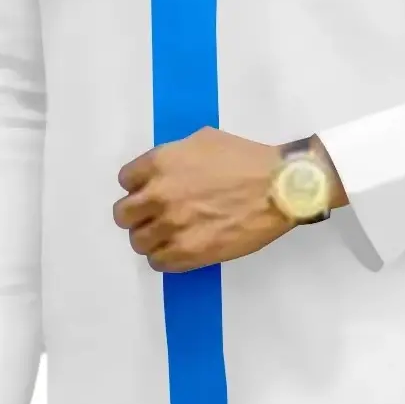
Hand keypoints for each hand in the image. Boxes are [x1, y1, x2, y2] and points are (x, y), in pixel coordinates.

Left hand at [113, 126, 292, 271]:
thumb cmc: (247, 161)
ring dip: (151, 238)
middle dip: (138, 215)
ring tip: (170, 236)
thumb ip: (174, 157)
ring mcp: (173, 226)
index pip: (125, 181)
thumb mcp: (204, 141)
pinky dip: (165, 257)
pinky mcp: (189, 252)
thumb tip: (164, 172)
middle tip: (155, 216)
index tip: (151, 192)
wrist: (279, 188)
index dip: (139, 187)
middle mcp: (159, 195)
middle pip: (124, 214)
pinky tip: (179, 249)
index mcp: (161, 164)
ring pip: (139, 242)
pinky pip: (158, 262)